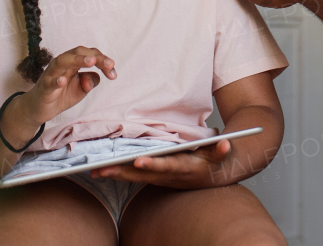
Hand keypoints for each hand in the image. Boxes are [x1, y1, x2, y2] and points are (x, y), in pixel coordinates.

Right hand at [16, 46, 115, 126]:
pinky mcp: (44, 87)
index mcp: (73, 62)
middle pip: (78, 52)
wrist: (40, 109)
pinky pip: (50, 82)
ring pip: (63, 61)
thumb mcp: (82, 89)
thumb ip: (91, 81)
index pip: (89, 55)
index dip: (103, 61)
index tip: (113, 73)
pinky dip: (57, 81)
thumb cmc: (61, 94)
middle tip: (109, 64)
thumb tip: (97, 77)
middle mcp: (62, 64)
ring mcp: (52, 74)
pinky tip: (63, 81)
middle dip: (95, 57)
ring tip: (91, 62)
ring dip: (78, 60)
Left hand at [89, 138, 232, 188]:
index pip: (166, 166)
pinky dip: (119, 173)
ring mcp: (161, 178)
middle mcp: (169, 176)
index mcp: (184, 168)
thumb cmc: (214, 161)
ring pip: (135, 178)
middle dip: (123, 172)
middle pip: (143, 175)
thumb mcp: (220, 154)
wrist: (213, 177)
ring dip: (116, 174)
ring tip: (95, 171)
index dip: (153, 164)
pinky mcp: (155, 177)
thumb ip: (222, 150)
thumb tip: (226, 144)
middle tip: (102, 169)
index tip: (138, 161)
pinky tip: (103, 170)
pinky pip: (134, 176)